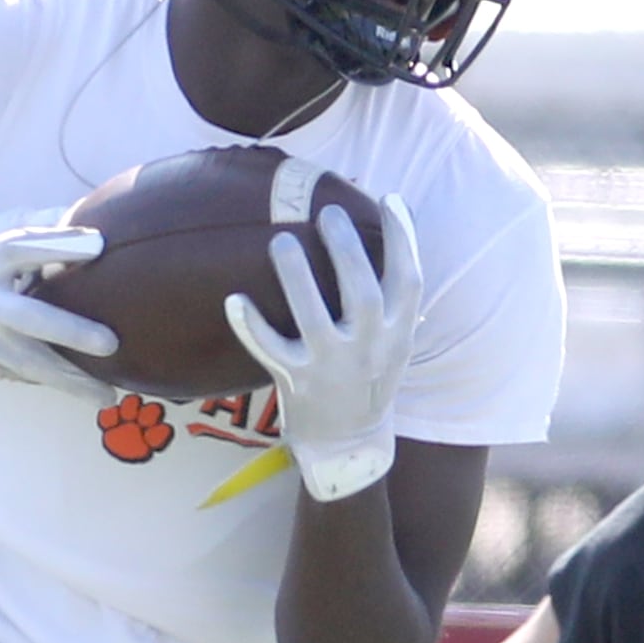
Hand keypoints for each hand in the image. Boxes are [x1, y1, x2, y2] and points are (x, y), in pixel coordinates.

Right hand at [0, 215, 112, 389]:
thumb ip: (32, 228)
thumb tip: (81, 215)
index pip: (28, 247)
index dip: (64, 246)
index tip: (100, 245)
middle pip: (36, 320)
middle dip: (74, 333)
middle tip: (111, 344)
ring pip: (32, 365)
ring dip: (71, 382)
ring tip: (106, 398)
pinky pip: (17, 375)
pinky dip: (45, 381)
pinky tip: (74, 389)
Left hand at [225, 190, 421, 502]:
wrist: (349, 444)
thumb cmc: (368, 379)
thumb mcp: (394, 343)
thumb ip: (391, 299)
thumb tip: (383, 235)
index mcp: (398, 335)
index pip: (409, 280)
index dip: (403, 238)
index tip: (389, 198)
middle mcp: (370, 349)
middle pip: (361, 291)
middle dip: (345, 248)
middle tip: (327, 212)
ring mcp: (333, 366)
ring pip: (314, 315)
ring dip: (297, 275)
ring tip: (281, 241)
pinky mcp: (298, 381)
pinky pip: (270, 349)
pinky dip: (251, 326)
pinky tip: (234, 300)